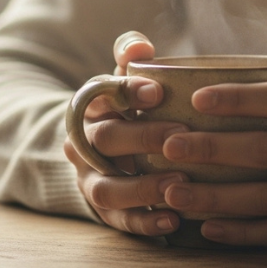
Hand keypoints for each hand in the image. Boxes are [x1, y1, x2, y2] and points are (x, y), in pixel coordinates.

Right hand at [63, 31, 188, 235]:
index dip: (126, 92)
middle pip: (105, 139)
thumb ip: (131, 56)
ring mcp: (92, 180)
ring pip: (108, 187)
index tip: (158, 91)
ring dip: (143, 186)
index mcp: (90, 108)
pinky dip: (146, 222)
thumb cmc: (128, 110)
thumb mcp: (125, 80)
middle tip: (182, 133)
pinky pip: (121, 221)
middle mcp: (84, 145)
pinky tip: (174, 220)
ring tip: (179, 182)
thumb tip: (140, 45)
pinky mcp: (106, 212)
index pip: (99, 95)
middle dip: (143, 137)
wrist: (104, 155)